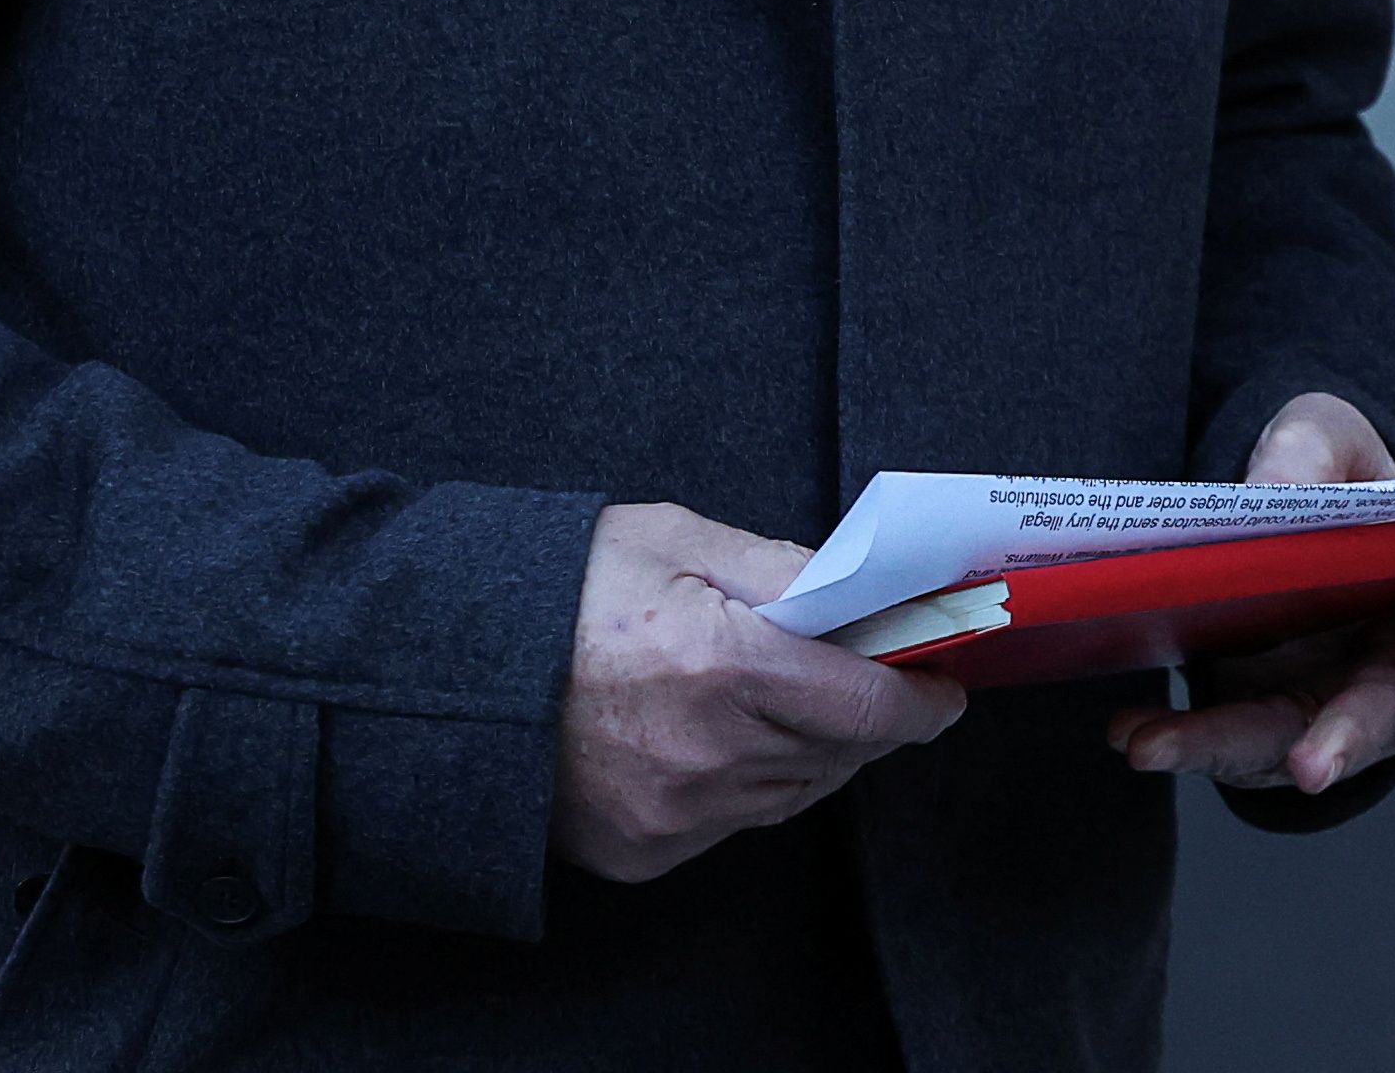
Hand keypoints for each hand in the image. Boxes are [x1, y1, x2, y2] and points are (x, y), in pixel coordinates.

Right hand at [553, 501, 966, 881]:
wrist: (450, 673)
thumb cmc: (562, 590)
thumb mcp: (674, 541)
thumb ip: (780, 568)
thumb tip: (859, 595)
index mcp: (720, 665)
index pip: (867, 705)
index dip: (920, 701)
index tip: (944, 690)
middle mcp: (705, 755)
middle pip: (838, 752)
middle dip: (864, 717)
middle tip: (866, 680)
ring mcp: (672, 816)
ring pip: (793, 792)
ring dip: (811, 751)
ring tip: (789, 701)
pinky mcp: (643, 853)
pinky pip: (734, 824)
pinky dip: (748, 785)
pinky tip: (721, 739)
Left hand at [1105, 393, 1394, 797]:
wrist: (1279, 498)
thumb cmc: (1333, 471)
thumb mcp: (1326, 436)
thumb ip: (1307, 456)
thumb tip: (1267, 500)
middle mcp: (1388, 667)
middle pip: (1375, 720)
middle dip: (1338, 746)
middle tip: (1307, 768)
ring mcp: (1322, 700)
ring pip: (1284, 743)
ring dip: (1221, 751)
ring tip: (1152, 745)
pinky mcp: (1260, 712)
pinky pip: (1225, 739)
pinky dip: (1180, 740)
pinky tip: (1131, 731)